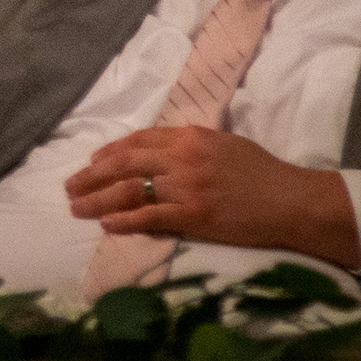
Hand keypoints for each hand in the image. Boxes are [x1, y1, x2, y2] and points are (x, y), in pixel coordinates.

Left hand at [65, 126, 360, 267]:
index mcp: (190, 136)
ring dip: (98, 200)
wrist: (291, 201)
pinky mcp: (193, 216)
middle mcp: (183, 157)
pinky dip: (124, 220)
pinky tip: (106, 224)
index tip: (92, 162)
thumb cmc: (263, 173)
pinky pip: (149, 217)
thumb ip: (191, 145)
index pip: (138, 140)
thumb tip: (161, 152)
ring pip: (129, 190)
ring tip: (77, 208)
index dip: (110, 152)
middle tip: (69, 187)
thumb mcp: (224, 144)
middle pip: (124, 163)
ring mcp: (186, 187)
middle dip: (91, 176)